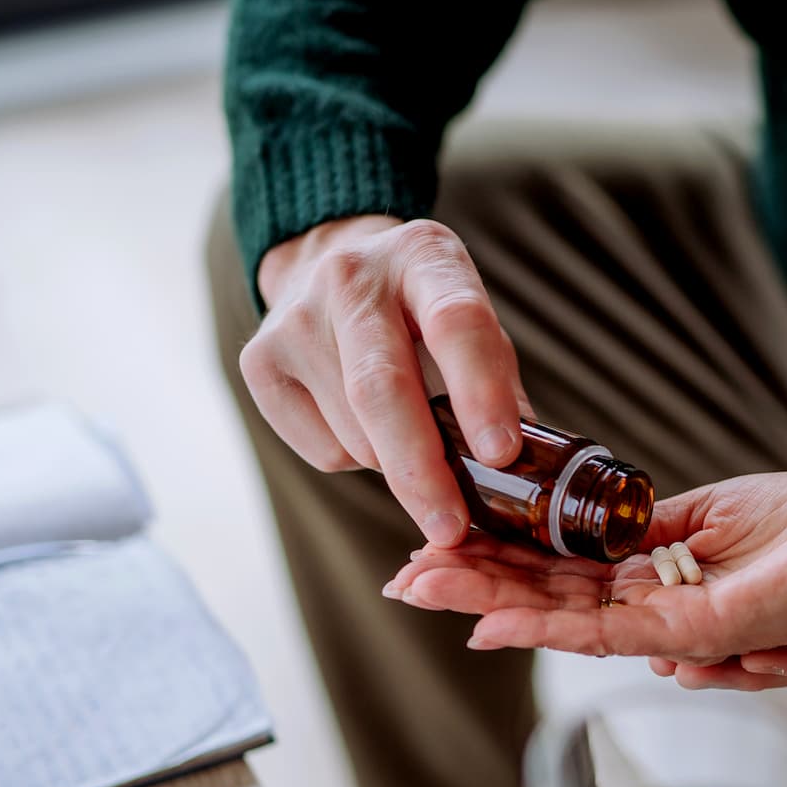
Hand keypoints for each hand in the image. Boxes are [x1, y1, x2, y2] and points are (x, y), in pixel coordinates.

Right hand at [241, 214, 529, 545]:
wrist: (328, 261)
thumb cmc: (420, 307)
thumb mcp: (471, 320)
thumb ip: (500, 385)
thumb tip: (527, 470)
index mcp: (423, 257)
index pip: (455, 324)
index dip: (480, 392)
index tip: (500, 454)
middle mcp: (350, 279)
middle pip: (382, 388)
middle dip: (421, 469)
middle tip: (451, 528)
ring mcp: (295, 319)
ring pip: (355, 434)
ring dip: (396, 467)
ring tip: (414, 447)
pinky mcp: (259, 362)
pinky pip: (324, 450)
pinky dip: (358, 462)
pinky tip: (365, 427)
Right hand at [385, 472, 786, 671]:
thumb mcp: (717, 515)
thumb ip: (656, 532)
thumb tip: (606, 535)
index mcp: (658, 576)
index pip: (561, 572)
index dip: (499, 561)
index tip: (438, 545)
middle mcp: (657, 609)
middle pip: (546, 601)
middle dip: (473, 586)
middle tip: (402, 577)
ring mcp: (674, 626)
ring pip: (563, 620)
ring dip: (490, 604)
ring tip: (423, 587)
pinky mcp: (701, 630)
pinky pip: (612, 630)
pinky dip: (550, 624)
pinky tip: (494, 620)